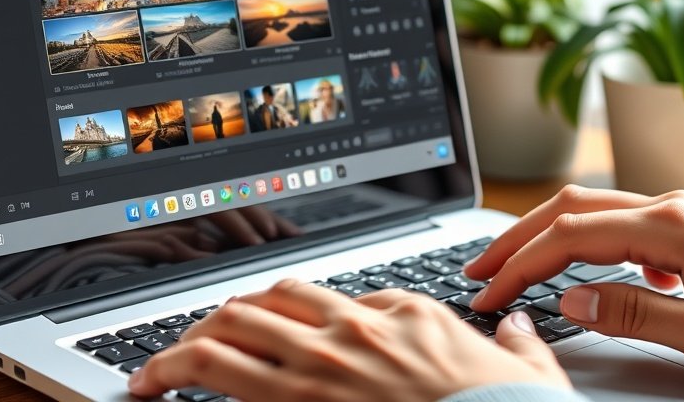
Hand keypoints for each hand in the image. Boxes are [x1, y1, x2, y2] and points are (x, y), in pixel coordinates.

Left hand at [128, 279, 570, 400]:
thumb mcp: (528, 373)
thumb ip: (518, 344)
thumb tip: (517, 326)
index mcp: (405, 314)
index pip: (326, 300)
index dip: (288, 316)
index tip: (274, 332)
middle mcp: (354, 331)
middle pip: (267, 303)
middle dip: (227, 320)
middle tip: (201, 343)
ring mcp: (322, 368)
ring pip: (232, 328)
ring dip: (187, 341)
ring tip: (159, 364)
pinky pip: (222, 377)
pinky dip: (179, 373)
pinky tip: (156, 383)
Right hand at [463, 186, 683, 387]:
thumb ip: (636, 313)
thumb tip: (571, 297)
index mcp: (672, 229)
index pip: (570, 238)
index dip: (519, 265)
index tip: (487, 294)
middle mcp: (672, 208)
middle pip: (571, 208)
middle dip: (516, 237)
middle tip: (475, 269)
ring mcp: (683, 212)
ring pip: (593, 210)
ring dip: (545, 234)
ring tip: (510, 263)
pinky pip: (620, 222)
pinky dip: (581, 238)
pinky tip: (583, 273)